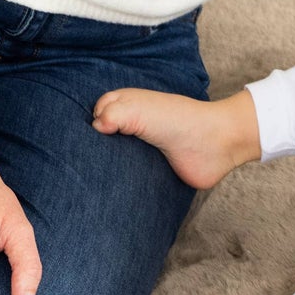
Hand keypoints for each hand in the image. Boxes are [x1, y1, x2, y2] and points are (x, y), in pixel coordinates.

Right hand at [92, 85, 259, 189]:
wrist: (214, 144)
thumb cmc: (178, 120)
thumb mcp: (139, 110)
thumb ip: (113, 114)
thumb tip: (95, 126)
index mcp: (129, 106)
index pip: (99, 112)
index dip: (90, 121)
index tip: (80, 137)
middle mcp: (134, 126)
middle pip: (104, 136)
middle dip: (94, 146)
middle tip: (81, 161)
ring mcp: (142, 148)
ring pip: (115, 157)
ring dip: (107, 166)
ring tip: (91, 178)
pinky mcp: (152, 171)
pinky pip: (130, 176)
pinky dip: (121, 180)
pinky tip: (110, 188)